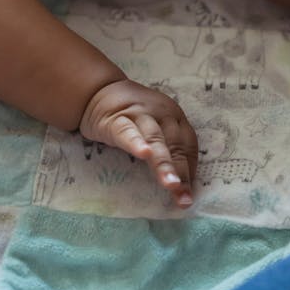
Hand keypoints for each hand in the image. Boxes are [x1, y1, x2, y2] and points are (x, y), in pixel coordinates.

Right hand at [80, 79, 198, 208]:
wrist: (99, 92)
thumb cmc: (132, 116)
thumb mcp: (155, 127)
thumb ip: (168, 147)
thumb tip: (182, 183)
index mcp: (175, 117)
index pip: (188, 145)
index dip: (190, 170)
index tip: (189, 193)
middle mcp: (162, 113)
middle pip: (175, 145)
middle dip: (181, 172)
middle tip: (184, 198)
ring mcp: (140, 114)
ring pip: (156, 139)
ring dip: (165, 163)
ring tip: (171, 184)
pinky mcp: (116, 119)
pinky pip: (128, 132)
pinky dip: (137, 143)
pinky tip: (144, 154)